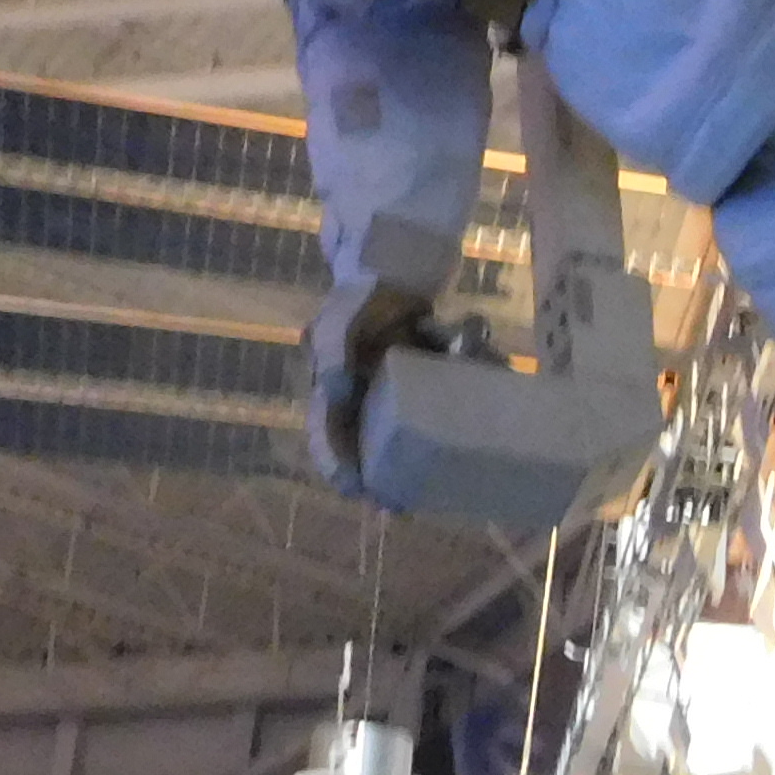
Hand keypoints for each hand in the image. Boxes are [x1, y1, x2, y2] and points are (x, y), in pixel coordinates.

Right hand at [304, 281, 428, 489]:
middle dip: (373, 478)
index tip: (355, 491)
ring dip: (401, 467)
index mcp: (331, 390)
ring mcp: (386, 394)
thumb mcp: (338, 324)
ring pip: (389, 439)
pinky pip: (423, 418)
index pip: (327, 437)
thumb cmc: (360, 297)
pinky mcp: (416, 386)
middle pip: (359, 447)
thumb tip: (334, 393)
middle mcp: (356, 398)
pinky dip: (431, 436)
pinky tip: (447, 455)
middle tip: (394, 506)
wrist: (398, 267)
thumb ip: (332, 356)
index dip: (336, 466)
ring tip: (416, 497)